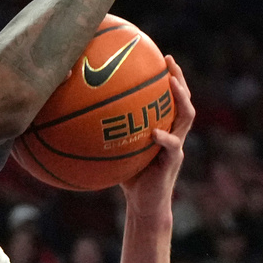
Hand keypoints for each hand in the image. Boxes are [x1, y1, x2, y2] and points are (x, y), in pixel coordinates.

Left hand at [119, 55, 194, 218]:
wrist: (144, 203)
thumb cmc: (127, 176)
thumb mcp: (116, 151)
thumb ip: (106, 134)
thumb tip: (77, 118)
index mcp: (162, 128)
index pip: (167, 99)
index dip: (166, 78)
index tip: (157, 58)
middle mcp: (172, 133)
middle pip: (183, 100)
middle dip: (178, 78)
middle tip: (168, 61)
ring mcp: (175, 146)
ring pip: (186, 117)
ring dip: (181, 99)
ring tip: (171, 83)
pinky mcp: (172, 162)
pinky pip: (172, 146)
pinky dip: (164, 138)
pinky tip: (155, 132)